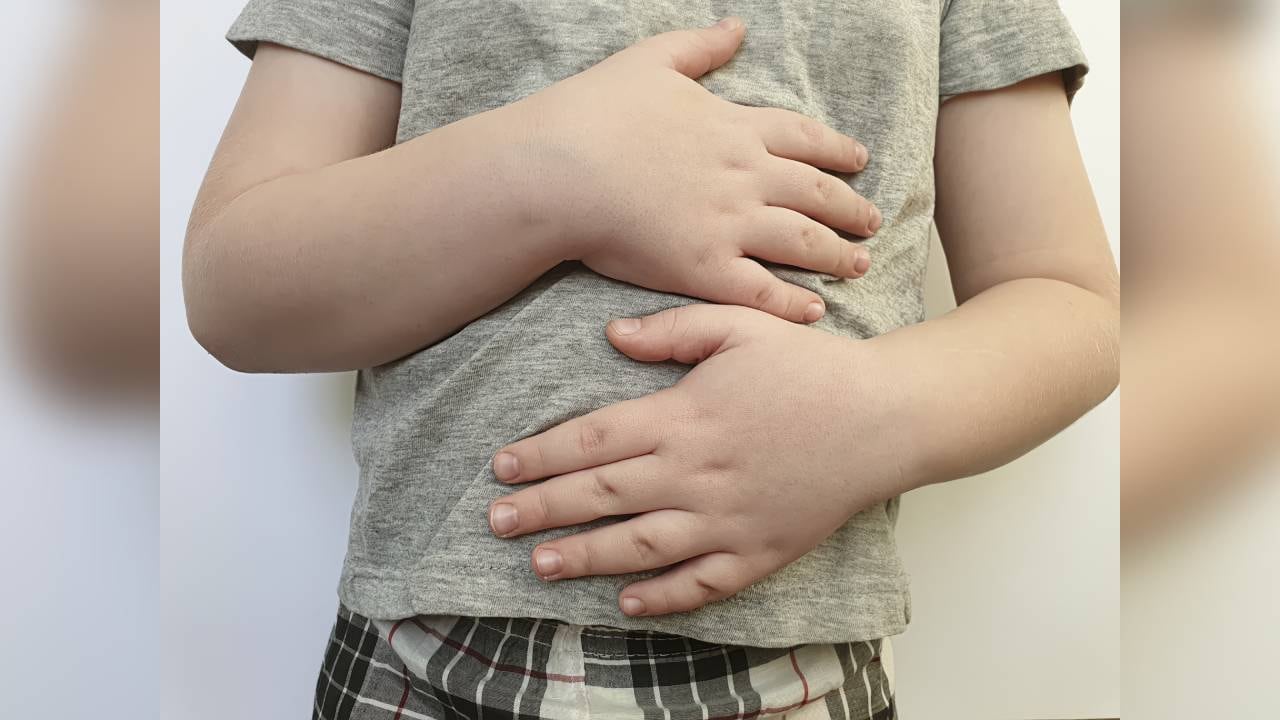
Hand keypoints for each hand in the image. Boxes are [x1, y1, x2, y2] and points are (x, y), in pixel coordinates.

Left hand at [485, 305, 910, 615]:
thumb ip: (671, 331)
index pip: (593, 441)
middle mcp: (696, 474)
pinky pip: (702, 584)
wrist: (886, 418)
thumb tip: (611, 335)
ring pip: (639, 547)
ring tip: (541, 565)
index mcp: (684, 417)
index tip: (502, 468)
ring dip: (585, 557)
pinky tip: (626, 602)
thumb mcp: (741, 328)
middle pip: (602, 497)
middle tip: (497, 523)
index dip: (542, 456)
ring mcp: (727, 520)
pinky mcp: (760, 552)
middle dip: (543, 510)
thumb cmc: (812, 368)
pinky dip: (662, 597)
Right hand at [517, 18, 879, 323]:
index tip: (859, 159)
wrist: (559, 170)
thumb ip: (700, 46)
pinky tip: (815, 310)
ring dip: (838, 255)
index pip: (803, 138)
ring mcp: (729, 224)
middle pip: (815, 192)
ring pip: (803, 242)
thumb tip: (736, 27)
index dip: (835, 149)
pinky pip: (763, 291)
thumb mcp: (652, 60)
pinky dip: (794, 303)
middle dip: (851, 207)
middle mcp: (744, 176)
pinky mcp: (705, 269)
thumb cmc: (595, 113)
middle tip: (873, 219)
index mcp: (734, 128)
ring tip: (861, 264)